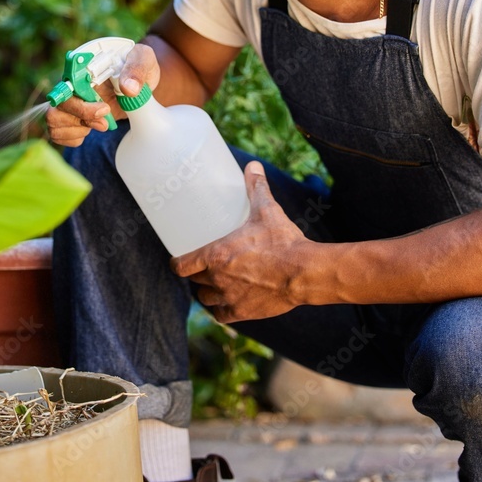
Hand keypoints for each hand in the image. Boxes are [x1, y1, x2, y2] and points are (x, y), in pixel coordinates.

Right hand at [46, 42, 160, 147]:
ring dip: (76, 130)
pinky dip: (73, 138)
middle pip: (55, 108)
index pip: (65, 85)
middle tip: (105, 122)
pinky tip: (91, 130)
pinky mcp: (73, 117)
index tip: (105, 109)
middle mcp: (72, 85)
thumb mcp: (144, 60)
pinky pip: (58, 133)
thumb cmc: (140, 66)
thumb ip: (136, 69)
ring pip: (53, 121)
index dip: (79, 103)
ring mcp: (71, 102)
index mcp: (83, 69)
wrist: (143, 83)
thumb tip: (128, 88)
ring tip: (100, 125)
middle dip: (81, 119)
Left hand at [172, 161, 311, 323]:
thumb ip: (256, 188)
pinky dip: (221, 310)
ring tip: (214, 285)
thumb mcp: (267, 210)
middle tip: (203, 267)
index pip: (182, 265)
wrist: (303, 271)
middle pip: (195, 281)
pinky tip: (226, 303)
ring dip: (207, 292)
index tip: (179, 260)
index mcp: (216, 255)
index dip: (177, 263)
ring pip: (205, 299)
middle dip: (197, 274)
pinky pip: (221, 315)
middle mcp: (217, 279)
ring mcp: (229, 297)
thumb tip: (253, 166)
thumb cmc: (282, 240)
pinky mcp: (243, 312)